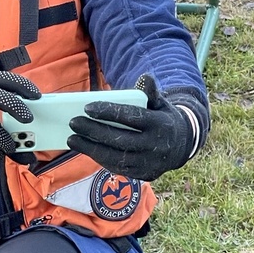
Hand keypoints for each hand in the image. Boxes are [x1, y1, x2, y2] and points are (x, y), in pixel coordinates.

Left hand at [67, 74, 193, 180]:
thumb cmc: (163, 120)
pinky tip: (85, 148)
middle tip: (73, 122)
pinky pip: (117, 168)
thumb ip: (151, 93)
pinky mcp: (143, 175)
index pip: (131, 117)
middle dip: (93, 131)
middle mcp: (155, 146)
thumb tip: (145, 77)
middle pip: (119, 139)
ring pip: (115, 157)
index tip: (87, 107)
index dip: (108, 112)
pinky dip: (99, 158)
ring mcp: (149, 163)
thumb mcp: (161, 104)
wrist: (181, 147)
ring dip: (90, 148)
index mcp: (160, 125)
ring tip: (72, 138)